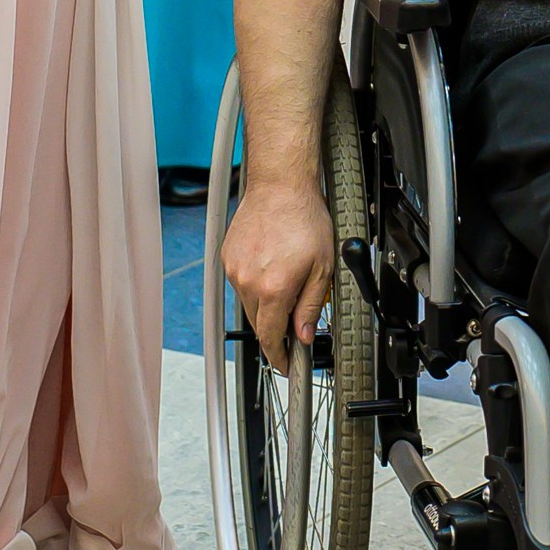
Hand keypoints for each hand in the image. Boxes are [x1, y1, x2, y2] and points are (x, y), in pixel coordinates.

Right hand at [223, 177, 333, 373]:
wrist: (280, 185)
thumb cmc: (304, 219)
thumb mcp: (322, 267)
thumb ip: (311, 306)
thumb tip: (303, 334)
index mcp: (273, 288)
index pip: (270, 337)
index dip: (279, 356)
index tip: (285, 363)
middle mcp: (248, 281)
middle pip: (259, 323)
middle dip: (276, 327)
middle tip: (295, 319)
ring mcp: (234, 269)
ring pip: (249, 303)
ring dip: (265, 302)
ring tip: (285, 278)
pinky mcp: (227, 257)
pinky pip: (240, 283)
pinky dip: (255, 283)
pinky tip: (270, 265)